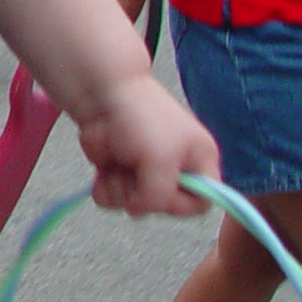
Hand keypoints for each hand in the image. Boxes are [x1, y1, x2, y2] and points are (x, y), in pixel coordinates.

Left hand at [72, 73, 216, 216]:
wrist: (100, 92)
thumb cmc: (140, 117)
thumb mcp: (161, 160)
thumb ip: (160, 196)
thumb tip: (138, 209)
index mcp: (199, 160)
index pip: (201, 203)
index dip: (179, 205)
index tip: (159, 192)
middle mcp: (174, 168)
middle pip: (161, 207)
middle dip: (140, 192)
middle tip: (130, 167)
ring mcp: (143, 171)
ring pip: (131, 204)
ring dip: (117, 186)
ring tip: (115, 159)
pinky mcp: (117, 170)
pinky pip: (110, 197)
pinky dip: (102, 184)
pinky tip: (102, 164)